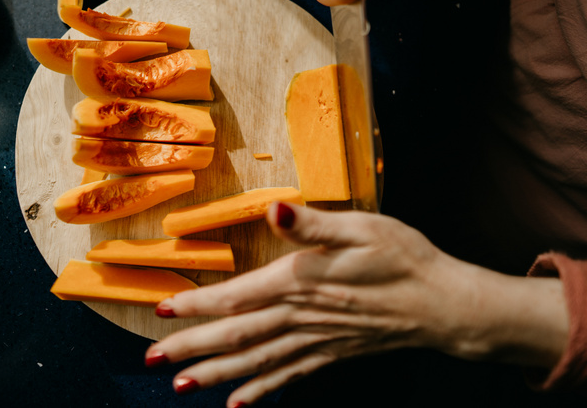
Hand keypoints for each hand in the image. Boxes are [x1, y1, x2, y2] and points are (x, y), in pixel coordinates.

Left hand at [145, 203, 568, 406]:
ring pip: (255, 363)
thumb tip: (275, 209)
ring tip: (181, 386)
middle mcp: (301, 317)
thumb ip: (312, 224)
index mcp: (301, 282)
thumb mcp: (361, 227)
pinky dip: (259, 393)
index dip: (198, 305)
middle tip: (152, 361)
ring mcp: (315, 342)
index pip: (237, 297)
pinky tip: (238, 406)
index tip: (163, 312)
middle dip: (192, 348)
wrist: (444, 303)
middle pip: (236, 337)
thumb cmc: (402, 258)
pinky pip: (287, 378)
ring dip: (215, 375)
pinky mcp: (330, 354)